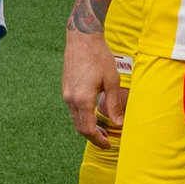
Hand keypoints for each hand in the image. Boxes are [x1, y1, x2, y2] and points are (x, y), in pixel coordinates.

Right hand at [64, 28, 124, 143]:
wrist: (82, 39)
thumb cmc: (99, 57)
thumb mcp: (112, 81)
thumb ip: (114, 104)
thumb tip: (118, 123)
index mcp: (83, 99)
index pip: (88, 129)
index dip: (98, 140)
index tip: (107, 144)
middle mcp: (71, 99)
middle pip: (80, 127)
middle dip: (92, 137)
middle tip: (106, 141)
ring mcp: (66, 94)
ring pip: (75, 119)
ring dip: (87, 127)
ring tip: (102, 130)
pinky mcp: (66, 89)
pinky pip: (73, 109)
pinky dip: (82, 117)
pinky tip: (93, 115)